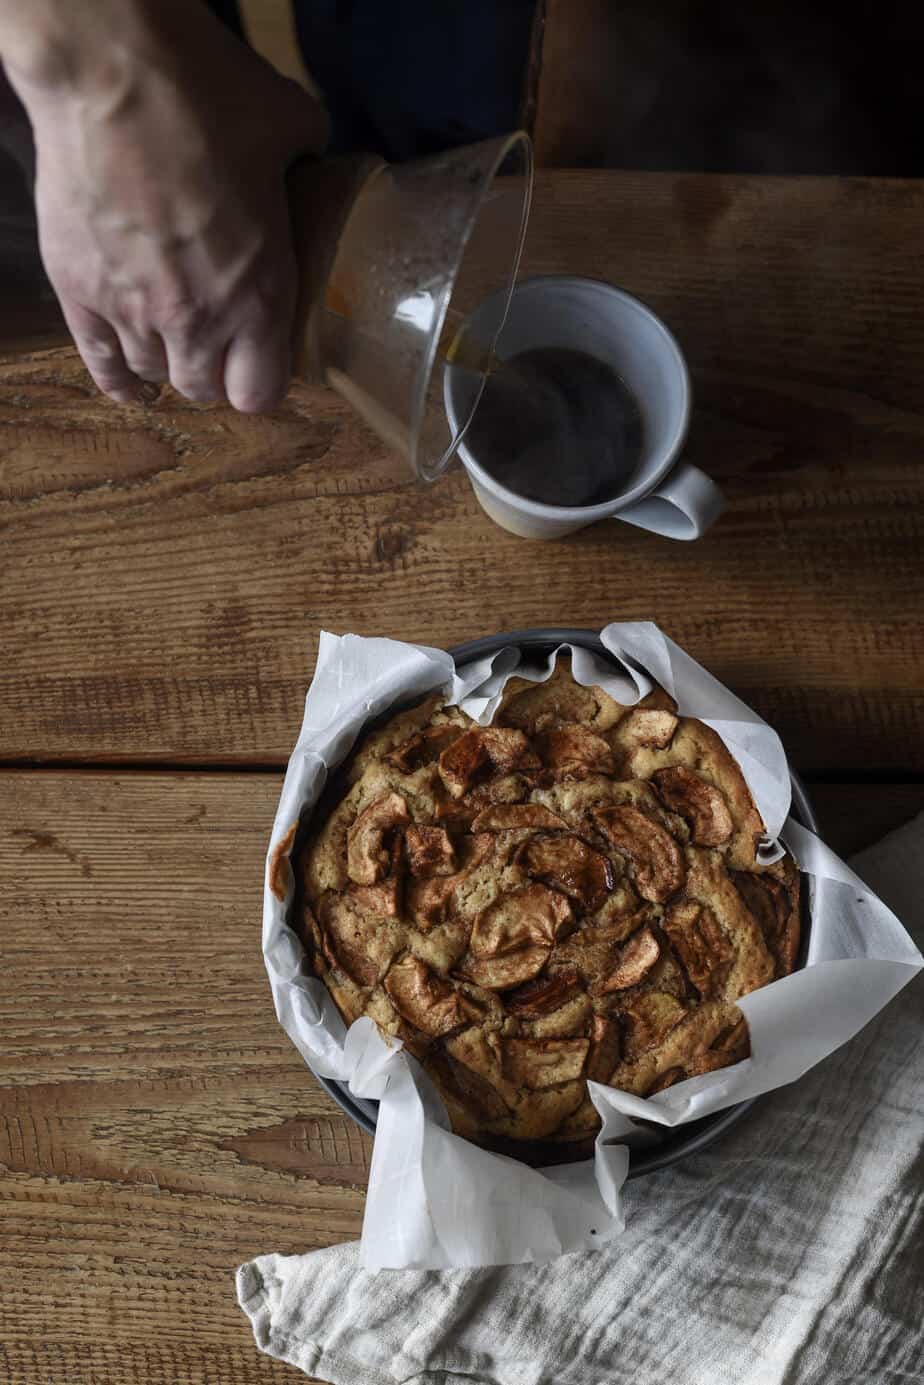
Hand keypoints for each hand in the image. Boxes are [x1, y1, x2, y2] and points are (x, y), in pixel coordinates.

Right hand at [7, 2, 327, 410]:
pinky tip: (131, 385)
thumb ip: (309, 156)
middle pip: (204, 388)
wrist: (110, 71)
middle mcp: (196, 319)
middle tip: (219, 343)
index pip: (260, 393)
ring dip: (167, 362)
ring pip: (153, 373)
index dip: (263, 381)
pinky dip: (117, 378)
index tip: (264, 360)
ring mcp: (131, 310)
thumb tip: (312, 149)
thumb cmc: (206, 96)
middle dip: (215, 370)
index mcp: (258, 296)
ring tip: (175, 341)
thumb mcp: (288, 126)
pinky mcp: (78, 290)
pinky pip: (98, 362)